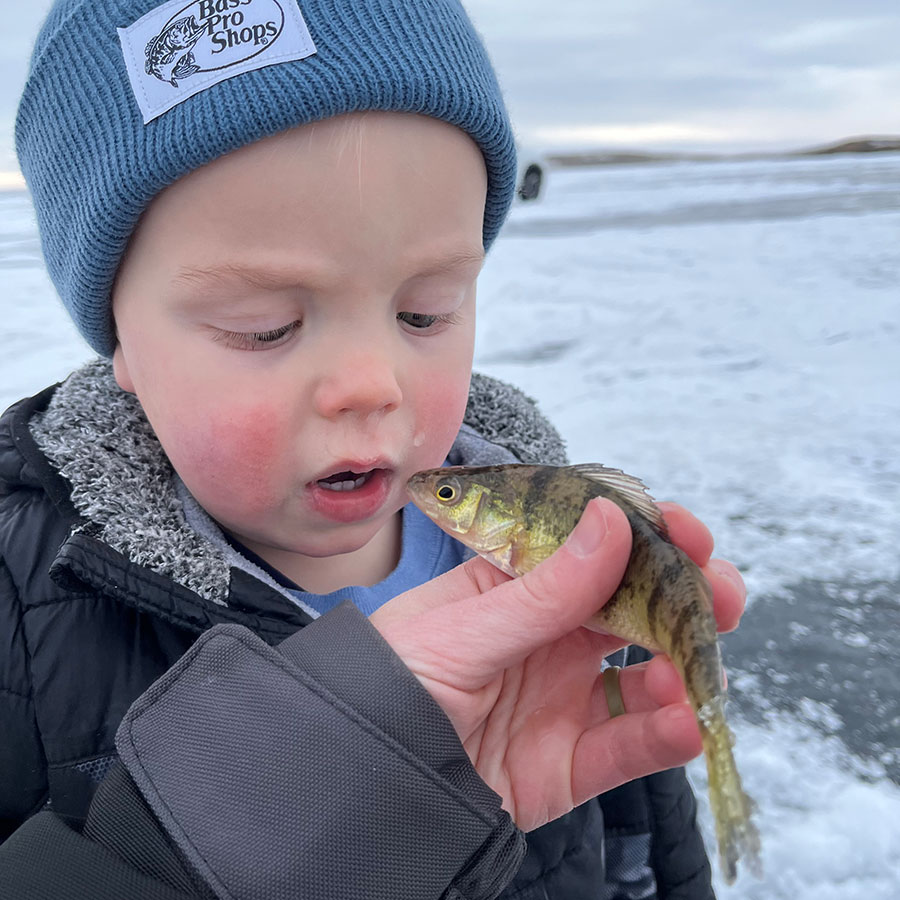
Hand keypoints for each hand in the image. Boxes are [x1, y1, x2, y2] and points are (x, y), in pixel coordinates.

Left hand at [370, 498, 745, 831]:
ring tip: (695, 670)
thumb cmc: (394, 678)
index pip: (594, 547)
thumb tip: (612, 521)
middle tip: (718, 595)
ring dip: (685, 666)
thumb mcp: (463, 629)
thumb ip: (543, 590)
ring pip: (648, 673)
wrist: (364, 776)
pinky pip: (631, 744)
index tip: (686, 531)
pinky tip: (686, 722)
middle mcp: (550, 634)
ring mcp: (565, 695)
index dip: (645, 535)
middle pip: (635, 605)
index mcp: (518, 584)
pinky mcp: (572, 759)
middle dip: (685, 595)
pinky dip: (667, 734)